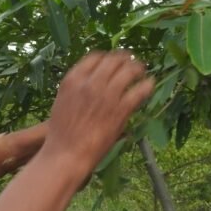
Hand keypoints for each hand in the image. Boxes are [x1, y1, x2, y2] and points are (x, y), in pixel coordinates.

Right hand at [41, 51, 152, 180]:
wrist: (66, 154)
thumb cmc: (60, 134)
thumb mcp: (63, 102)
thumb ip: (77, 90)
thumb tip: (90, 84)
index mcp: (73, 79)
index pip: (95, 57)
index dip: (107, 57)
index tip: (114, 60)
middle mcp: (91, 82)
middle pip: (113, 60)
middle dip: (124, 59)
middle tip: (131, 62)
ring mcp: (107, 95)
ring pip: (128, 71)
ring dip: (137, 68)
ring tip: (141, 71)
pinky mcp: (121, 109)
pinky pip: (139, 90)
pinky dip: (147, 85)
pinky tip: (149, 85)